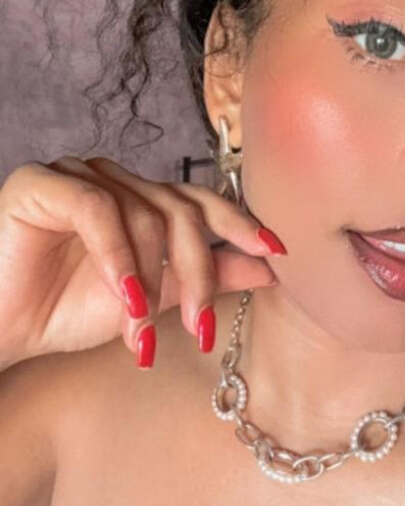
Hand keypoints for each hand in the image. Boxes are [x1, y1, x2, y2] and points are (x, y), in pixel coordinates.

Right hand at [0, 157, 283, 368]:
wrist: (3, 329)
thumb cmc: (66, 310)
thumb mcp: (151, 298)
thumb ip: (205, 277)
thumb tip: (269, 267)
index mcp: (140, 198)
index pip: (199, 201)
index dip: (240, 224)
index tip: (276, 253)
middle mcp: (113, 179)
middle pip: (179, 211)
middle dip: (196, 271)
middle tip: (198, 327)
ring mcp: (77, 175)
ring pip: (143, 214)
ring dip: (149, 279)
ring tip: (140, 328)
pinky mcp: (41, 184)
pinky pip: (96, 211)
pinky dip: (117, 257)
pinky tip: (125, 298)